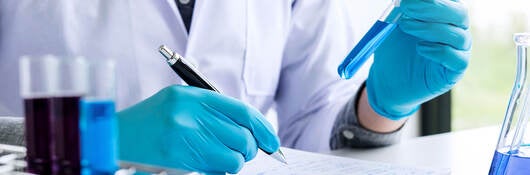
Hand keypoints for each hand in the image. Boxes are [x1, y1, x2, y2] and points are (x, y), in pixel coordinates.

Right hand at [117, 85, 279, 173]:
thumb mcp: (181, 103)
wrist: (115, 136)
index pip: (242, 112)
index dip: (263, 128)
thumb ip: (213, 112)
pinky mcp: (178, 156)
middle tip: (244, 151)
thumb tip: (250, 130)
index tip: (272, 141)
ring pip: (232, 156)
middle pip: (242, 135)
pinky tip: (210, 163)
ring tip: (223, 157)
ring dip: (234, 161)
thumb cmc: (151, 120)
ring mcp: (184, 134)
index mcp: (193, 95)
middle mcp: (190, 112)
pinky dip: (221, 169)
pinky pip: (216, 168)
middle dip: (249, 148)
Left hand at [367, 0, 470, 119]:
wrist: (389, 77)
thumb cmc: (395, 47)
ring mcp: (459, 50)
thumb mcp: (395, 23)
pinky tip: (420, 48)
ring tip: (405, 26)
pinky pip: (456, 59)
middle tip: (406, 7)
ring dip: (429, 28)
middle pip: (459, 13)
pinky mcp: (455, 70)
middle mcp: (457, 29)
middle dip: (432, 7)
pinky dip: (440, 52)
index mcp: (446, 13)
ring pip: (458, 36)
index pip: (450, 0)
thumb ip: (404, 9)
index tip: (407, 0)